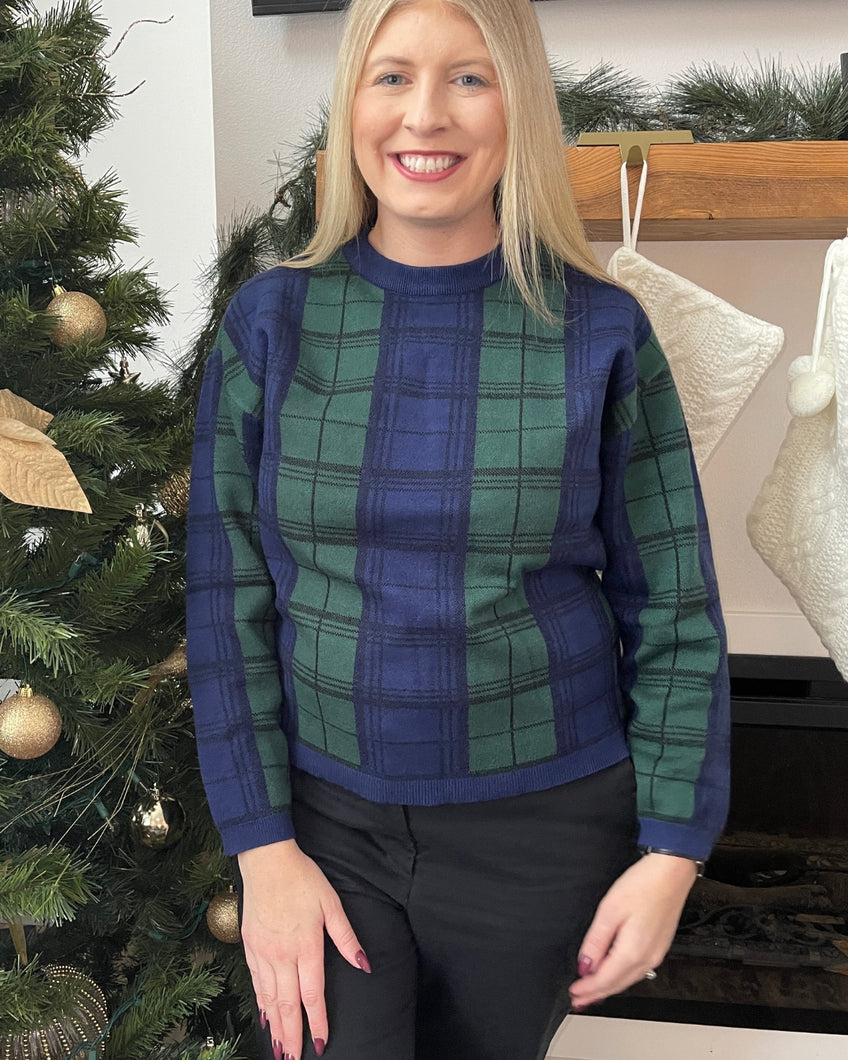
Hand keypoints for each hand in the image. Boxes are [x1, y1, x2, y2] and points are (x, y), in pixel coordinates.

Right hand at [237, 839, 369, 1058]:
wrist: (266, 860)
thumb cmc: (303, 879)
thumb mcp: (331, 904)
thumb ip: (346, 938)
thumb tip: (363, 964)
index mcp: (306, 946)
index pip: (312, 994)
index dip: (317, 1021)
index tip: (320, 1043)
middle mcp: (282, 955)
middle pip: (287, 1004)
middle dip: (292, 1034)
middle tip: (294, 1059)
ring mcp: (262, 952)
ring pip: (268, 997)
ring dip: (274, 1025)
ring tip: (279, 1047)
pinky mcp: (249, 945)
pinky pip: (255, 981)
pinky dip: (260, 1002)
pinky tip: (263, 1014)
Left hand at [567, 852, 696, 1010]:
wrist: (672, 872)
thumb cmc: (643, 885)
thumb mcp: (610, 909)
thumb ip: (596, 940)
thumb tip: (585, 964)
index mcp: (633, 951)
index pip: (605, 980)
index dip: (587, 989)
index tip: (574, 993)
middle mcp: (647, 957)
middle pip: (617, 984)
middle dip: (597, 994)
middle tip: (580, 1000)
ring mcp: (656, 953)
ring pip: (628, 980)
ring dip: (609, 988)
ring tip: (593, 992)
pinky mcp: (660, 946)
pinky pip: (638, 971)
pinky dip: (622, 977)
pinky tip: (615, 974)